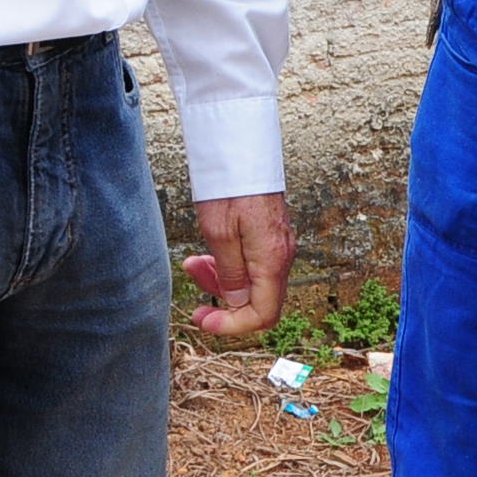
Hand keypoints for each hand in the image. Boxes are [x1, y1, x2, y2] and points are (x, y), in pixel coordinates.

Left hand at [187, 192, 296, 339]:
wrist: (242, 150)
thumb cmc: (230, 187)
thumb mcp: (219, 234)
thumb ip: (229, 274)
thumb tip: (235, 303)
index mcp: (272, 261)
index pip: (262, 314)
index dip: (232, 326)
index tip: (204, 320)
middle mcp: (282, 257)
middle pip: (258, 303)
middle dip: (224, 304)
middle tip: (194, 296)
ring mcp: (278, 247)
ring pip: (253, 284)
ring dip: (222, 283)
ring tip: (194, 266)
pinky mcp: (270, 238)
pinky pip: (254, 266)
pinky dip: (230, 268)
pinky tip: (209, 256)